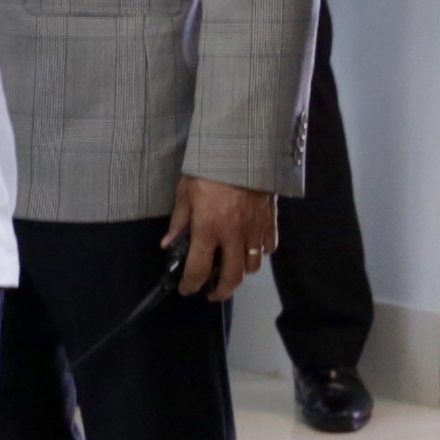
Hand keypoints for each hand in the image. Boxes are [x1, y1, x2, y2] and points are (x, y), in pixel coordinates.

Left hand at [165, 177, 280, 302]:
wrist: (243, 147)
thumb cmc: (209, 167)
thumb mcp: (185, 191)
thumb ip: (179, 221)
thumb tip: (168, 244)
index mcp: (207, 229)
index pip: (198, 270)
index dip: (190, 285)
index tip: (187, 289)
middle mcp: (232, 236)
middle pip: (231, 279)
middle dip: (220, 292)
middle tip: (212, 293)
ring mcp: (254, 230)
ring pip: (253, 267)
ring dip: (241, 272)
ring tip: (231, 268)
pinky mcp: (270, 222)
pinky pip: (268, 248)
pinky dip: (259, 253)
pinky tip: (250, 248)